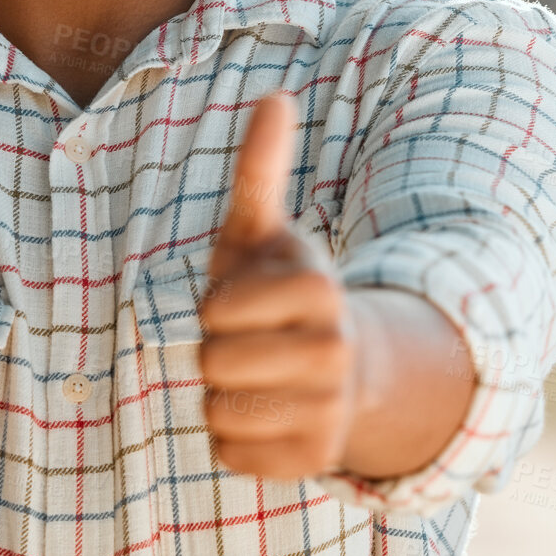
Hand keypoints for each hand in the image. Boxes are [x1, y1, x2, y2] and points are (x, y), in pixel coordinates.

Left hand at [197, 91, 361, 479]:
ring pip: (220, 412)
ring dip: (220, 395)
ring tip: (256, 377)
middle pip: (215, 365)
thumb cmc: (279, 289)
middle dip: (215, 352)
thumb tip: (276, 94)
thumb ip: (260, 168)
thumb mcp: (262, 230)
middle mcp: (337, 352)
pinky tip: (267, 415)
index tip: (245, 301)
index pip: (217, 312)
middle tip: (247, 343)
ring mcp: (332, 411)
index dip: (216, 307)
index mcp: (321, 289)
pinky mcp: (316, 460)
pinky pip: (232, 455)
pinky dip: (234, 439)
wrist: (341, 367)